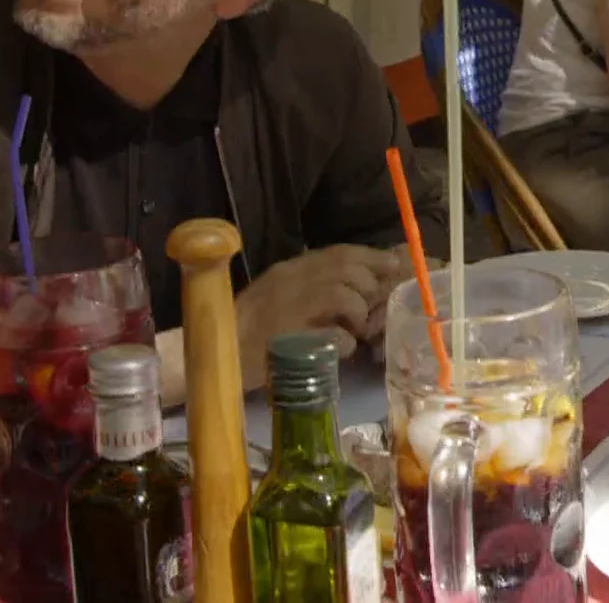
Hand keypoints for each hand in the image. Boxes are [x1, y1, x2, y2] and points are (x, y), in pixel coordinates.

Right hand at [234, 245, 410, 379]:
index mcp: (288, 269)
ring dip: (359, 315)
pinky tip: (339, 351)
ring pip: (345, 296)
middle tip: (367, 308)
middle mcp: (291, 282)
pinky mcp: (291, 340)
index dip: (370, 256)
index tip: (393, 263)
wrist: (215, 357)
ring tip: (353, 331)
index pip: (338, 252)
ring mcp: (290, 309)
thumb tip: (352, 284)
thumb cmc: (246, 330)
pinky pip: (336, 336)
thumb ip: (309, 285)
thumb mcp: (276, 295)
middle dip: (368, 286)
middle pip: (346, 269)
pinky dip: (345, 344)